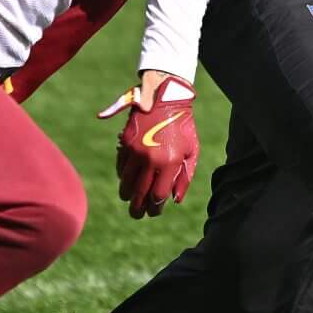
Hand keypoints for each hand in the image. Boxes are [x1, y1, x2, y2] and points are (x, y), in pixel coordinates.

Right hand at [99, 71, 198, 218]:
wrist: (166, 98)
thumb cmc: (183, 126)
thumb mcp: (191, 151)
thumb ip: (184, 177)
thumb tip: (175, 200)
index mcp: (169, 162)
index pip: (158, 195)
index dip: (155, 208)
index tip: (154, 212)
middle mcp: (151, 159)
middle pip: (139, 193)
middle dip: (137, 208)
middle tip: (137, 215)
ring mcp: (136, 151)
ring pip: (126, 182)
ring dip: (127, 194)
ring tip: (129, 199)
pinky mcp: (125, 143)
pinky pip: (121, 166)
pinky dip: (122, 176)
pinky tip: (126, 181)